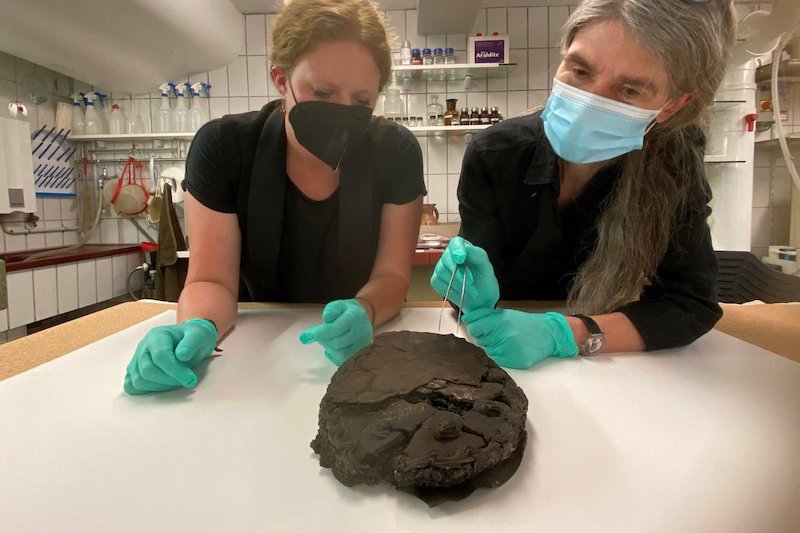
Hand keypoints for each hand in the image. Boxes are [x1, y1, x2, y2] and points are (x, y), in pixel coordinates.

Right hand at [123, 318, 217, 394]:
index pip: (160, 356)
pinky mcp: (135, 370)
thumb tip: (181, 356)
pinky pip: (131, 385)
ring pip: (138, 380)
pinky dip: (144, 390)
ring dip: (159, 387)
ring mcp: (137, 359)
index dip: (175, 371)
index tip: (191, 379)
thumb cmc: (193, 338)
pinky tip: (160, 388)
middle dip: (168, 380)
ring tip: (176, 383)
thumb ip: (191, 344)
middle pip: (147, 370)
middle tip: (186, 381)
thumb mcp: (199, 335)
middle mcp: (143, 346)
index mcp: (157, 335)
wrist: (188, 340)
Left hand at [299, 299, 372, 365]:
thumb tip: (326, 320)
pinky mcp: (362, 355)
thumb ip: (331, 310)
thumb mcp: (338, 305)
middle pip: (338, 342)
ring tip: (327, 340)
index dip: (320, 333)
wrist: (364, 317)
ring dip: (329, 349)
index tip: (304, 337)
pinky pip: (344, 362)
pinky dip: (334, 356)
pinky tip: (333, 348)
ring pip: (341, 354)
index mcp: (355, 316)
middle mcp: (362, 331)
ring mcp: (363, 345)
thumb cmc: (346, 311)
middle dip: (323, 340)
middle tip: (317, 335)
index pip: (337, 327)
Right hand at [430, 236, 498, 312]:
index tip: (461, 259)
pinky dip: (448, 288)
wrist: (481, 300)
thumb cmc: (484, 281)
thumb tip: (466, 249)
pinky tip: (458, 291)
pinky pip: (436, 282)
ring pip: (441, 271)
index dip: (457, 249)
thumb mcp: (486, 267)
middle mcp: (450, 256)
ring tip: (469, 290)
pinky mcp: (436, 280)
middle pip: (446, 258)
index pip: (455, 243)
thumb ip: (478, 254)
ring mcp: (441, 268)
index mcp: (463, 248)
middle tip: (470, 282)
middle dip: (458, 272)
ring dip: (456, 283)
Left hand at [462, 308, 577, 368]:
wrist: (548, 334)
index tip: (479, 328)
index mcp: (500, 320)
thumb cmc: (525, 324)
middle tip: (498, 335)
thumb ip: (486, 317)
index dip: (475, 328)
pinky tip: (510, 350)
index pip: (474, 327)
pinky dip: (500, 356)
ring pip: (487, 351)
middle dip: (485, 338)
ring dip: (493, 347)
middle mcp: (503, 334)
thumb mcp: (506, 314)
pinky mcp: (514, 361)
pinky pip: (496, 361)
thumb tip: (467, 319)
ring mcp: (508, 348)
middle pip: (479, 340)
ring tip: (506, 342)